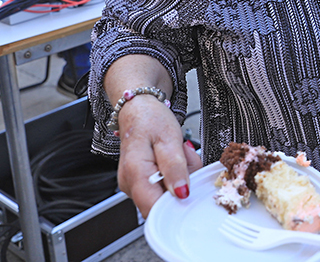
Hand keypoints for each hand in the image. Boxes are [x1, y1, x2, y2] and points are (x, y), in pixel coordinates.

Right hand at [116, 96, 202, 217]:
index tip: (190, 189)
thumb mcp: (170, 139)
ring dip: (179, 181)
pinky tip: (172, 162)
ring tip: (179, 158)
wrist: (139, 110)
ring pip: (164, 197)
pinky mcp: (139, 184)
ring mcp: (132, 185)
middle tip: (185, 162)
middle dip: (181, 188)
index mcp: (135, 173)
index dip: (175, 206)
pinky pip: (161, 189)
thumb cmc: (151, 120)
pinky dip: (173, 178)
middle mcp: (129, 184)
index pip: (154, 209)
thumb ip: (176, 167)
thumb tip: (182, 193)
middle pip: (162, 204)